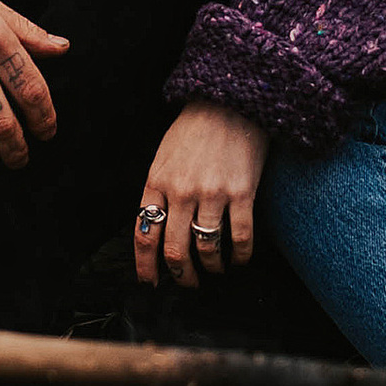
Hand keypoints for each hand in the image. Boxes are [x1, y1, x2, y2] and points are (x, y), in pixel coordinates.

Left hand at [134, 100, 269, 287]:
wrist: (230, 102)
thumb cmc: (195, 129)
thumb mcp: (164, 157)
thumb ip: (159, 191)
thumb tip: (159, 228)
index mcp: (157, 182)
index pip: (144, 234)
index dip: (145, 265)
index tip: (150, 281)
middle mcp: (181, 191)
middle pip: (174, 249)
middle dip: (180, 274)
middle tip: (187, 282)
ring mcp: (212, 194)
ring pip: (206, 248)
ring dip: (211, 268)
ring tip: (215, 270)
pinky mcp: (241, 193)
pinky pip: (239, 237)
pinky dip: (239, 256)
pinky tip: (238, 260)